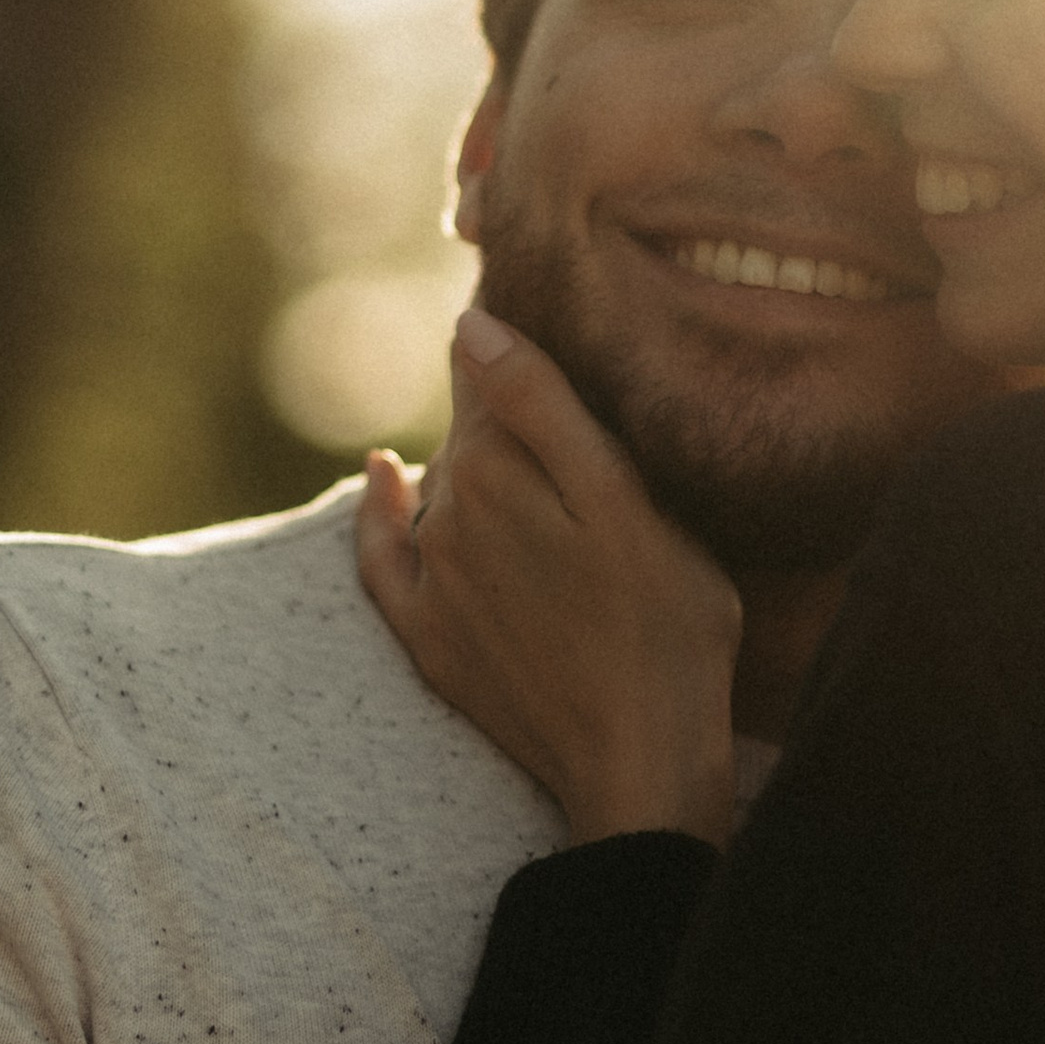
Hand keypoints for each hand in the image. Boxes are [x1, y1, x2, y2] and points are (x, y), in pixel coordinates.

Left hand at [355, 311, 741, 845]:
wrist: (637, 766)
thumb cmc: (666, 631)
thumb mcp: (629, 504)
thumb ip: (546, 409)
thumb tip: (469, 326)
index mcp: (500, 467)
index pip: (488, 370)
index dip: (504, 330)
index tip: (514, 277)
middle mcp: (447, 513)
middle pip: (470, 430)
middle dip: (496, 400)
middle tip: (543, 377)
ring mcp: (433, 579)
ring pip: (443, 486)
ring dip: (471, 458)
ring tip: (522, 446)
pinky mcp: (429, 637)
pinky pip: (383, 557)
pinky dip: (378, 512)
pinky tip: (383, 473)